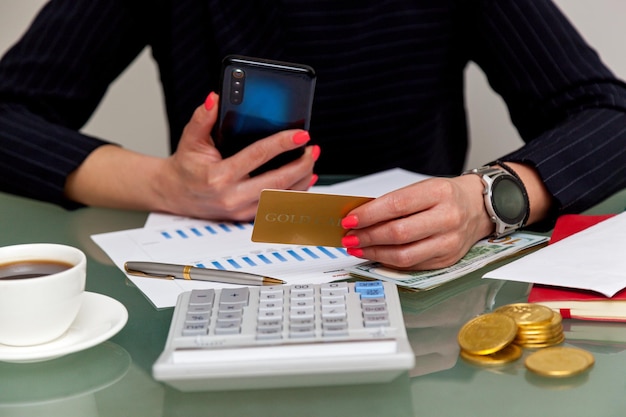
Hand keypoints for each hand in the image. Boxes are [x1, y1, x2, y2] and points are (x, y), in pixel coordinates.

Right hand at [154, 92, 318, 219]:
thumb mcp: (190, 138)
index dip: (283, 143)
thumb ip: (204, 117)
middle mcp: (232, 197)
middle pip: (278, 182)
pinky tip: (305, 179)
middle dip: (301, 164)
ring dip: (302, 179)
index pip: (258, 156)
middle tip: (313, 149)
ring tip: (311, 160)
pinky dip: (294, 193)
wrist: (173, 195)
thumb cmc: (185, 167)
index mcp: (219, 177)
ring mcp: (241, 211)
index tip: (301, 134)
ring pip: (282, 197)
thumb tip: (215, 98)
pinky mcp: (246, 218)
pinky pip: (277, 205)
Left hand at [340, 175, 493, 269]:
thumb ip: (394, 202)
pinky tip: (375, 254)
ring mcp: (449, 242)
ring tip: (358, 247)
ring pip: (404, 255)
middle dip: (367, 236)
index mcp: (439, 193)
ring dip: (374, 252)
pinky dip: (388, 261)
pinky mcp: (447, 260)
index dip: (369, 215)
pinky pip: (411, 265)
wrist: (479, 208)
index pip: (397, 205)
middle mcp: (447, 218)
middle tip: (349, 237)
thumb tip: (359, 217)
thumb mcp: (423, 188)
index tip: (349, 220)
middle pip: (398, 233)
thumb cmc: (445, 197)